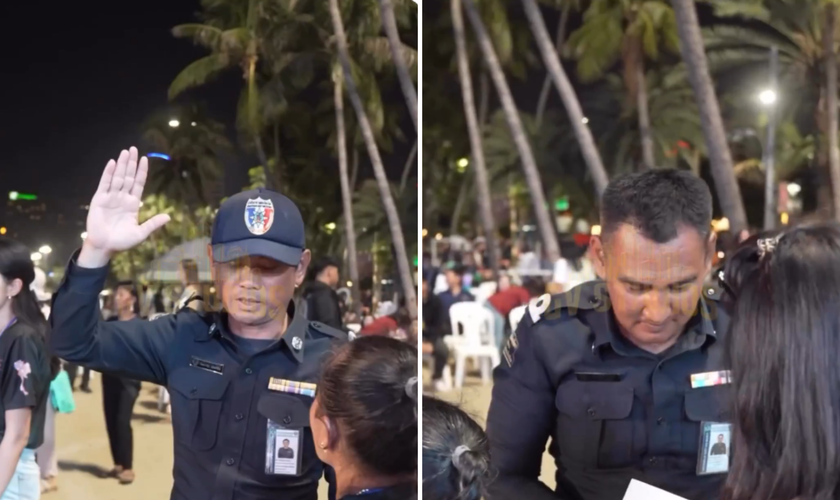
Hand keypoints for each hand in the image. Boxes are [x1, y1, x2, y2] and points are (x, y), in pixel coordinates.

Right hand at [78, 147, 169, 267]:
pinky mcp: (99, 200)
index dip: (141, 172)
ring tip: (125, 152)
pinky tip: (112, 163)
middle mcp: (122, 197)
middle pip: (128, 176)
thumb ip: (153, 223)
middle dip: (131, 163)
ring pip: (117, 177)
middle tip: (134, 148)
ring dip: (121, 164)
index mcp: (133, 204)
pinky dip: (108, 173)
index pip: (138, 183)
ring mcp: (110, 197)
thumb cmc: (122, 241)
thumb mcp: (141, 233)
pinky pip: (104, 184)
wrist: (104, 247)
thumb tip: (168, 216)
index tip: (145, 159)